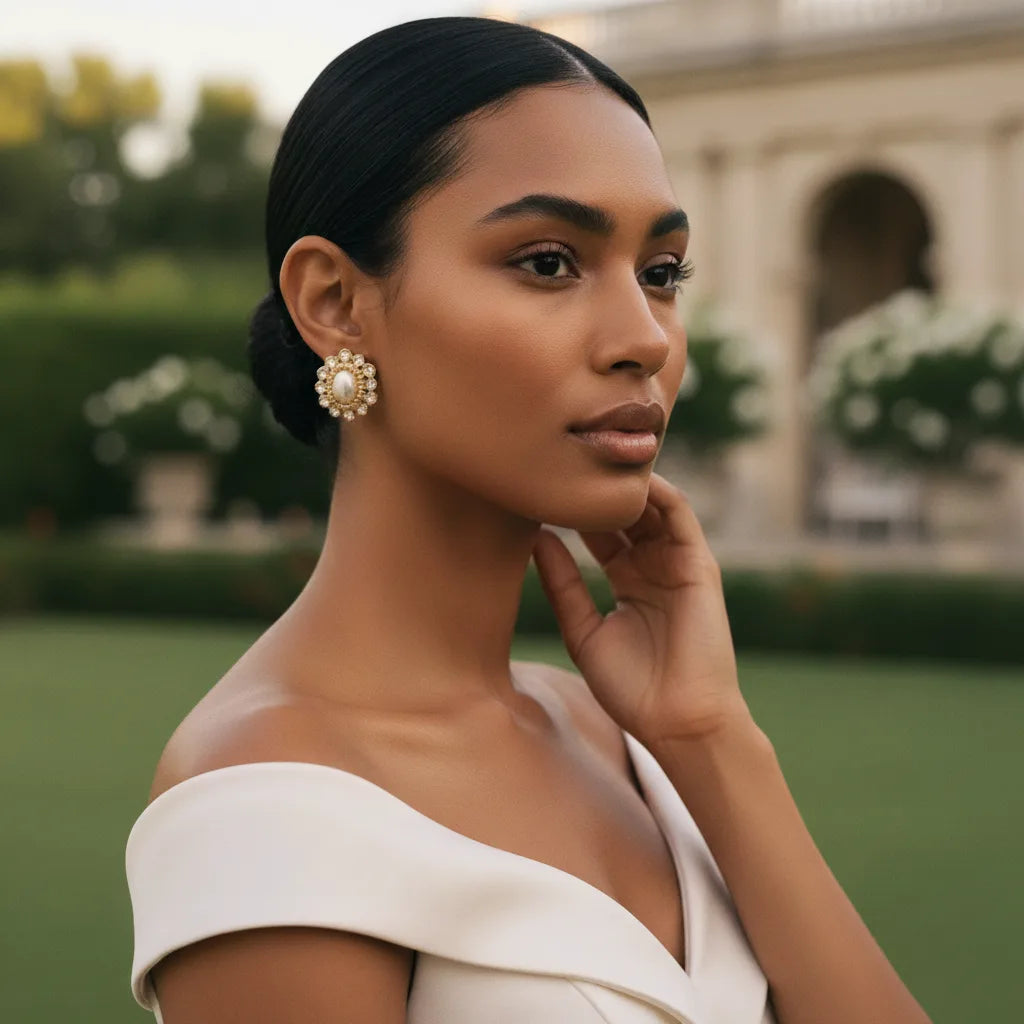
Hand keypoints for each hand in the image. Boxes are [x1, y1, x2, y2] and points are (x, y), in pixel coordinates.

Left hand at [530, 472, 753, 745]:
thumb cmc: (631, 689)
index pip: (598, 533)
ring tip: (592, 456)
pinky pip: (679, 516)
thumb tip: (534, 539)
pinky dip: (658, 491)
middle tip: (563, 461)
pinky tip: (629, 476)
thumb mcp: (583, 632)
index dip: (571, 510)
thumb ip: (562, 585)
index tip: (540, 488)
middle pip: (623, 514)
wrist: (677, 721)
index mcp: (626, 582)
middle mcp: (652, 567)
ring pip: (651, 507)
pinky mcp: (697, 564)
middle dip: (598, 489)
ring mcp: (676, 563)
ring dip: (626, 483)